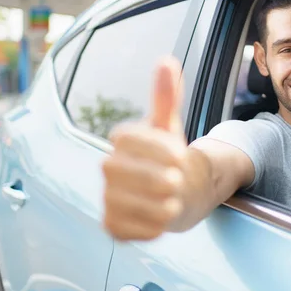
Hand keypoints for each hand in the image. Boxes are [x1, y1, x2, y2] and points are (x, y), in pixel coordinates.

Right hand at [102, 56, 187, 239]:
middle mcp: (109, 168)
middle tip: (178, 181)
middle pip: (119, 172)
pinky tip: (161, 222)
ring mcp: (108, 198)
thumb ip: (166, 97)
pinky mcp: (112, 225)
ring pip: (121, 204)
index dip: (155, 147)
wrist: (176, 191)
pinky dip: (145, 229)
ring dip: (153, 205)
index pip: (127, 139)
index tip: (181, 153)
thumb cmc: (171, 158)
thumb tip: (167, 60)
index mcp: (122, 141)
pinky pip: (122, 230)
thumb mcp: (170, 127)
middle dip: (153, 178)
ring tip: (174, 202)